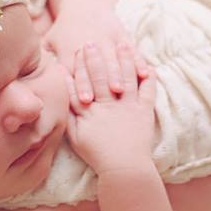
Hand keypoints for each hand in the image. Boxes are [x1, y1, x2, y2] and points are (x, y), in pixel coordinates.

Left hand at [44, 8, 149, 103]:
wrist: (85, 4)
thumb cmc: (64, 30)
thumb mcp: (50, 40)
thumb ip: (44, 59)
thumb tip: (30, 78)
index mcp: (71, 47)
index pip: (76, 68)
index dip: (80, 84)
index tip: (85, 99)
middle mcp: (90, 43)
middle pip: (98, 64)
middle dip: (102, 80)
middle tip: (107, 97)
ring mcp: (108, 38)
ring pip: (115, 58)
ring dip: (119, 74)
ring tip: (123, 90)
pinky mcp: (122, 34)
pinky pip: (133, 49)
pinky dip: (139, 62)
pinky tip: (145, 74)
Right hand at [64, 41, 157, 173]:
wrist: (124, 168)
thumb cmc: (97, 154)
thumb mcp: (74, 136)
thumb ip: (68, 114)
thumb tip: (62, 94)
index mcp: (90, 110)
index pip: (81, 82)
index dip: (78, 66)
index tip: (75, 50)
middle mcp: (108, 104)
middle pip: (101, 75)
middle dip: (96, 57)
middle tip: (91, 42)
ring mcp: (128, 106)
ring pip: (124, 77)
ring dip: (123, 59)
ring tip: (121, 44)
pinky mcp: (145, 111)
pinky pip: (147, 90)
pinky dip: (148, 77)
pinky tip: (147, 65)